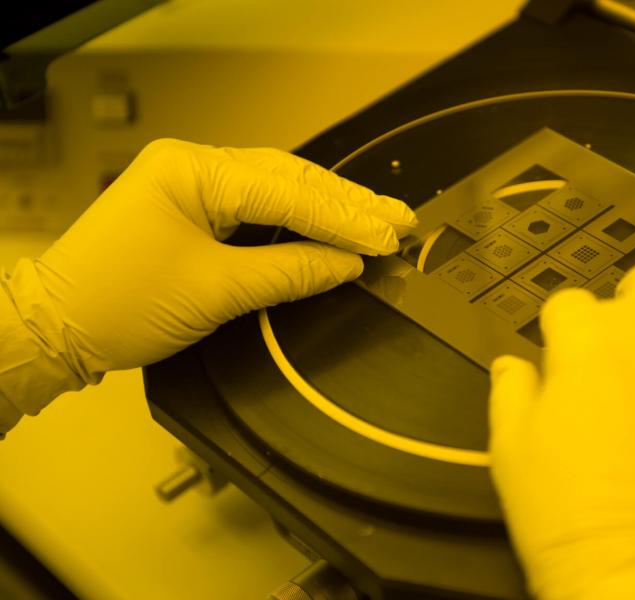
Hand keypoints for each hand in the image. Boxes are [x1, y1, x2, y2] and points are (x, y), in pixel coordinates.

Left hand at [19, 139, 416, 379]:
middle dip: (347, 205)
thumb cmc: (117, 304)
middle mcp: (193, 165)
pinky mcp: (194, 208)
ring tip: (379, 222)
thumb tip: (347, 264)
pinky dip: (298, 220)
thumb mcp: (216, 290)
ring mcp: (193, 183)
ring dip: (328, 210)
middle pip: (289, 180)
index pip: (288, 192)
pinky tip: (332, 227)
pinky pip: (258, 207)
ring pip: (278, 190)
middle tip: (399, 221)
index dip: (344, 219)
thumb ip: (290, 271)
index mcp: (192, 170)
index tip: (388, 237)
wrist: (58, 328)